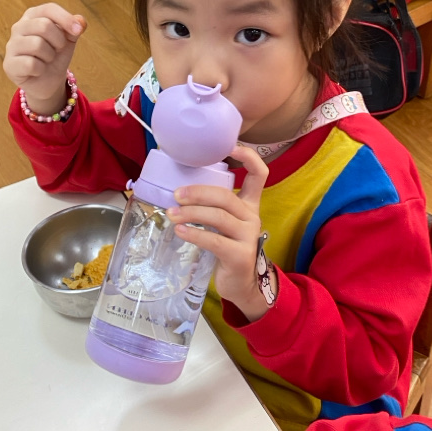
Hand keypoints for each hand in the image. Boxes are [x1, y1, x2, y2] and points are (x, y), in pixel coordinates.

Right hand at [3, 3, 85, 114]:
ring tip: (47, 60)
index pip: (48, 9)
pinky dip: (40, 70)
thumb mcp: (68, 40)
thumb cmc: (56, 56)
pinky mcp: (9, 64)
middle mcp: (18, 27)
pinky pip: (31, 64)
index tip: (78, 31)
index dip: (66, 18)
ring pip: (37, 45)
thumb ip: (74, 28)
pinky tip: (38, 71)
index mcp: (32, 16)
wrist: (47, 81)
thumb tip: (81, 21)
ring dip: (50, 56)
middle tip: (58, 49)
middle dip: (59, 41)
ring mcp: (11, 45)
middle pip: (44, 26)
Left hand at [166, 146, 268, 321]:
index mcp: (249, 205)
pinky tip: (180, 231)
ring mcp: (248, 237)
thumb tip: (176, 188)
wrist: (240, 284)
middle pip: (226, 196)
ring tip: (171, 214)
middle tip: (176, 194)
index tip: (229, 146)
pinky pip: (215, 241)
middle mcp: (252, 217)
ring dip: (191, 213)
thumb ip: (211, 207)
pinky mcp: (240, 256)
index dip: (249, 157)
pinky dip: (195, 234)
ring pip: (218, 217)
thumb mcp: (223, 224)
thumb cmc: (226, 248)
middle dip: (198, 192)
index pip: (259, 175)